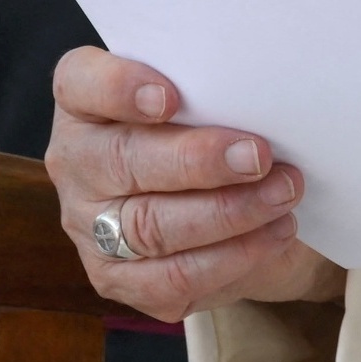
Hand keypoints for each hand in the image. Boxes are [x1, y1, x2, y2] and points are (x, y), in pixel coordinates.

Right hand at [47, 46, 344, 320]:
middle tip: (257, 156)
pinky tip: (274, 234)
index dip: (119, 88)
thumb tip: (263, 91)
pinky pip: (170, 278)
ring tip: (283, 194)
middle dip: (197, 160)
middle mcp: (78, 162)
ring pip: (149, 225)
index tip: (171, 97)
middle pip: (122, 160)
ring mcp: (89, 226)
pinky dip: (230, 257)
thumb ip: (217, 92)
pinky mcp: (116, 278)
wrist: (236, 200)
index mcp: (87, 103)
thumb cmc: (218, 128)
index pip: (80, 84)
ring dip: (227, 212)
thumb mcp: (212, 99)